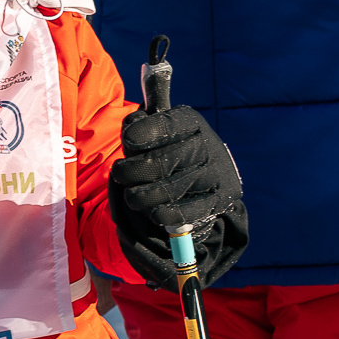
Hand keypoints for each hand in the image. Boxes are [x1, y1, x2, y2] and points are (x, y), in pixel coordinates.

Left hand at [108, 105, 247, 288]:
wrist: (209, 178)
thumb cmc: (171, 150)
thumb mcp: (158, 132)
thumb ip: (140, 124)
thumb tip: (133, 124)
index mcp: (192, 123)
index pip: (166, 126)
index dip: (142, 133)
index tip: (128, 139)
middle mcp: (208, 146)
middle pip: (163, 162)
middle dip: (133, 170)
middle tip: (119, 172)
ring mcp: (214, 175)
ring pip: (170, 190)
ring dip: (142, 196)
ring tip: (132, 196)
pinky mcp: (218, 200)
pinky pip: (187, 212)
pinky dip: (166, 214)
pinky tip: (154, 212)